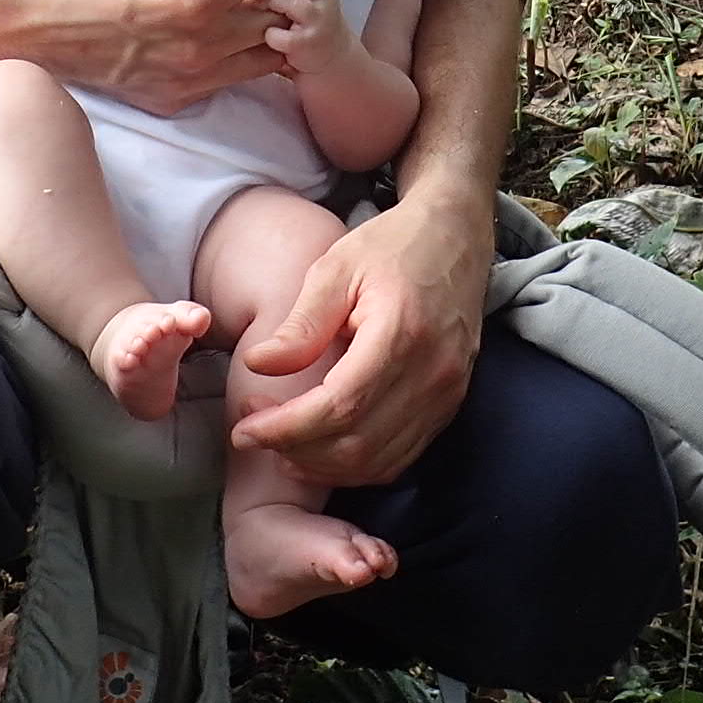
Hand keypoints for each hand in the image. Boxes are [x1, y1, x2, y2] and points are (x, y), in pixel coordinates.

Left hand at [230, 191, 489, 486]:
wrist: (456, 237)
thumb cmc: (392, 246)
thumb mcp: (336, 269)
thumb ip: (300, 324)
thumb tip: (258, 365)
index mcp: (402, 333)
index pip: (339, 406)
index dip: (287, 428)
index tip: (245, 430)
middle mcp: (433, 373)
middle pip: (357, 444)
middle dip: (296, 449)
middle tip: (254, 430)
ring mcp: (447, 394)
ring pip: (378, 462)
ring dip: (323, 466)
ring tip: (281, 442)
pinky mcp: (449, 404)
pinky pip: (400, 457)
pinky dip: (356, 465)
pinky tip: (321, 447)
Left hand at [257, 0, 357, 77]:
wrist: (335, 64)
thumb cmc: (314, 26)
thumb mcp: (316, 0)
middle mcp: (325, 0)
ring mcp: (318, 20)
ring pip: (288, 1)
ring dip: (273, 4)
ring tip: (269, 13)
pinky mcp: (307, 42)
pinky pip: (279, 32)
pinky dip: (272, 36)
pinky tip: (275, 39)